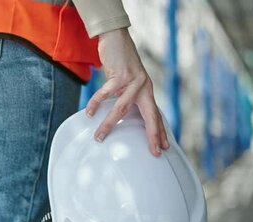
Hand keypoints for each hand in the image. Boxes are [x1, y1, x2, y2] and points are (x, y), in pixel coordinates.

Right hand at [86, 28, 169, 156]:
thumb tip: (124, 114)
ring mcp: (132, 81)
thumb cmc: (121, 63)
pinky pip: (105, 93)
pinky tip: (89, 113)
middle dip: (153, 134)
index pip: (156, 115)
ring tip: (99, 137)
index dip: (160, 131)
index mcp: (147, 91)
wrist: (116, 39)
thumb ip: (131, 96)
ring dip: (109, 124)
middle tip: (155, 151)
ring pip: (121, 108)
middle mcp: (144, 87)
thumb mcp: (130, 82)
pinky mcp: (119, 75)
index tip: (163, 147)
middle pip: (151, 115)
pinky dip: (95, 103)